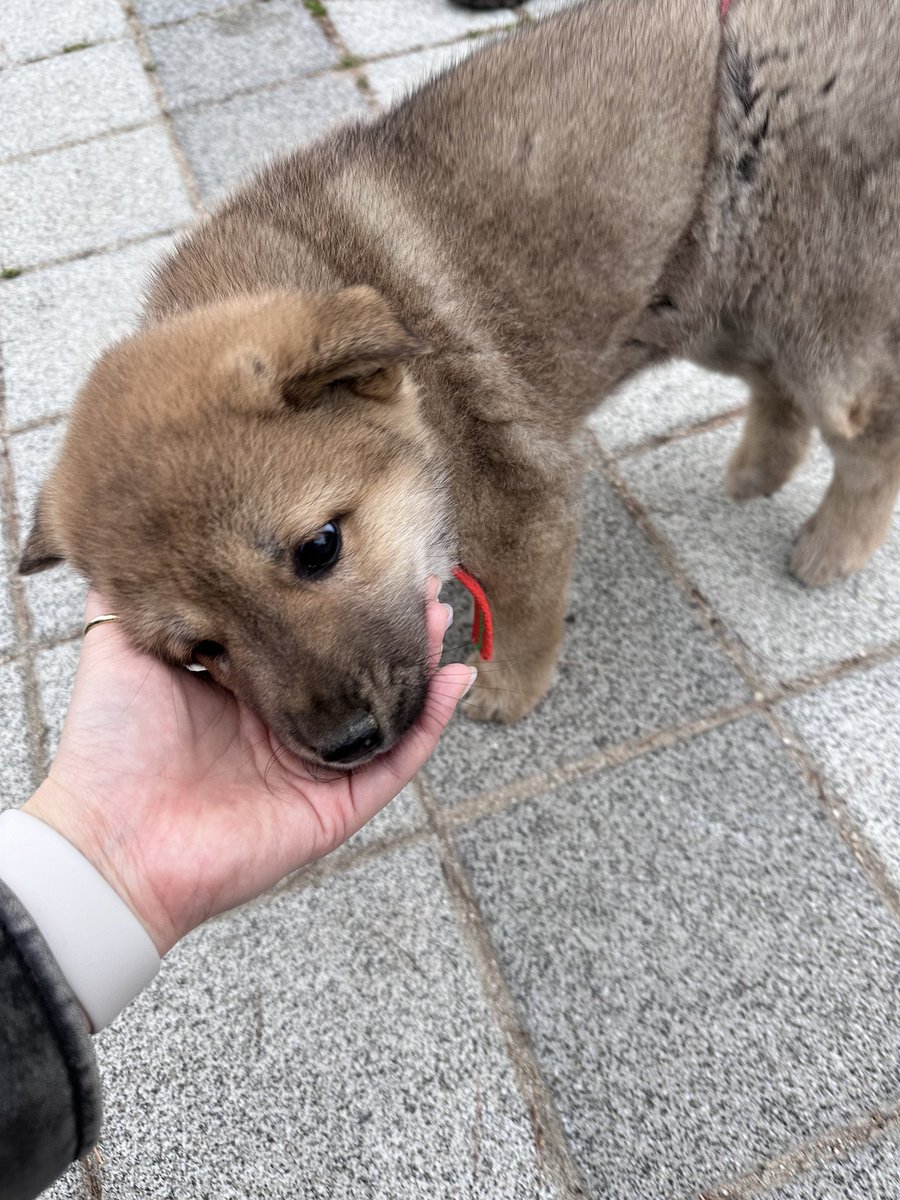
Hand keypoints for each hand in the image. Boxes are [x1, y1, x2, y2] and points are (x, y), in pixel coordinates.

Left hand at [24, 582, 471, 954]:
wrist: (111, 838)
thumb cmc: (111, 745)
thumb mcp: (122, 648)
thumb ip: (135, 598)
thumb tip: (133, 535)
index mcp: (244, 687)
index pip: (307, 632)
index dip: (336, 594)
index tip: (361, 548)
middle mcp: (285, 722)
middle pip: (356, 665)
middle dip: (389, 620)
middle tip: (417, 574)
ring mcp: (315, 765)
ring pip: (385, 707)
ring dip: (419, 663)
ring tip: (440, 613)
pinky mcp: (335, 805)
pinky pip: (397, 761)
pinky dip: (430, 724)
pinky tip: (454, 680)